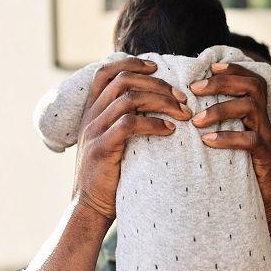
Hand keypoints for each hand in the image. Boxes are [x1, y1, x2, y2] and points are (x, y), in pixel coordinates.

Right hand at [73, 57, 191, 221]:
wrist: (89, 207)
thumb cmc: (109, 176)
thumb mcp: (111, 142)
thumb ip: (124, 122)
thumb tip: (155, 107)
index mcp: (92, 111)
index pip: (106, 72)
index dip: (131, 63)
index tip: (156, 67)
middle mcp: (91, 116)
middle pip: (123, 81)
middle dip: (158, 84)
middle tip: (181, 97)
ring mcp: (94, 131)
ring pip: (129, 99)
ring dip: (161, 101)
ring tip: (182, 113)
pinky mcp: (102, 149)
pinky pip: (129, 124)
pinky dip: (153, 124)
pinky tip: (169, 131)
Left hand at [190, 62, 270, 225]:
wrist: (266, 210)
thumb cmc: (240, 177)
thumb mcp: (227, 147)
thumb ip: (216, 129)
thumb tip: (184, 115)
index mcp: (256, 117)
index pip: (252, 81)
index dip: (234, 70)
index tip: (208, 68)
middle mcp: (265, 124)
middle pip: (253, 87)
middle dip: (223, 82)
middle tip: (195, 89)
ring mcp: (268, 140)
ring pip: (251, 108)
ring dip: (220, 109)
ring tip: (196, 121)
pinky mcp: (267, 159)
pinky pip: (251, 141)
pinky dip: (228, 138)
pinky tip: (208, 142)